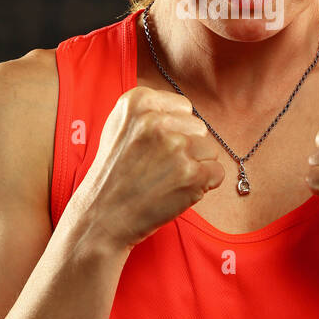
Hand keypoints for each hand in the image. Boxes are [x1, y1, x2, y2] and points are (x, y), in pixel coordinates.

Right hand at [68, 86, 224, 252]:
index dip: (174, 129)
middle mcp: (156, 120)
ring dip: (195, 167)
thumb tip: (186, 111)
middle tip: (159, 167)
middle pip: (199, 127)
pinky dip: (204, 185)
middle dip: (186, 147)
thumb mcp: (118, 127)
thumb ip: (151, 112)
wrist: (101, 217)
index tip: (154, 147)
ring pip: (210, 150)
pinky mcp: (192, 174)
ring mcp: (176, 147)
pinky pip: (217, 172)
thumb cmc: (112, 174)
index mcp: (138, 101)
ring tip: (166, 180)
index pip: (183, 107)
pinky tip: (177, 191)